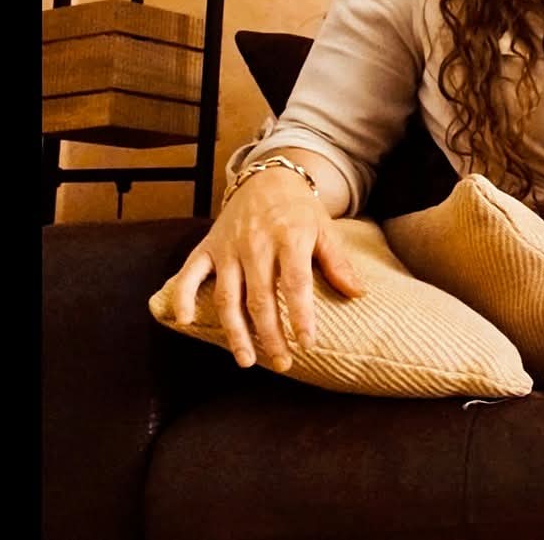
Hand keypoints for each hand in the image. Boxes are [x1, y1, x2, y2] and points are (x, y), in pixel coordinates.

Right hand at [160, 170, 366, 370]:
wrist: (266, 179)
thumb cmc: (300, 211)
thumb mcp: (325, 230)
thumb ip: (338, 263)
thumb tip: (359, 294)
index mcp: (290, 238)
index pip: (295, 284)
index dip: (300, 316)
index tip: (307, 344)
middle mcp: (256, 244)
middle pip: (260, 298)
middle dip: (270, 335)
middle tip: (282, 363)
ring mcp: (228, 247)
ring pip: (227, 295)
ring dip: (235, 331)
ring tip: (246, 360)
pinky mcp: (208, 247)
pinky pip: (190, 273)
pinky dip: (183, 296)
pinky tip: (184, 322)